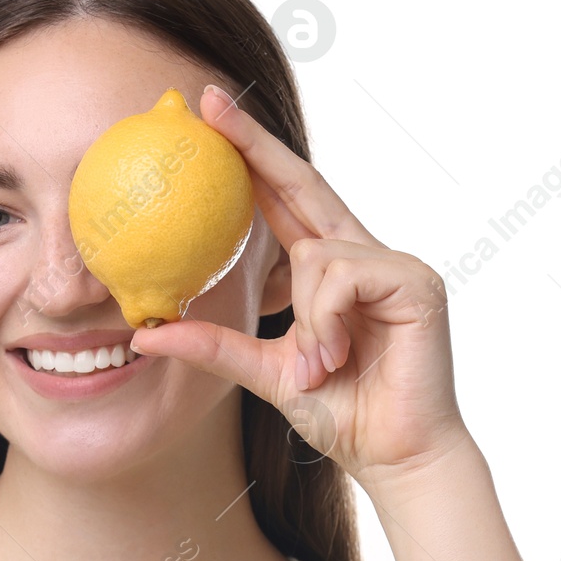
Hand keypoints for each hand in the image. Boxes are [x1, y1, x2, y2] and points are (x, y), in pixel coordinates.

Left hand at [130, 84, 470, 486]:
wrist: (396, 456)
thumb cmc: (342, 414)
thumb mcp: (264, 373)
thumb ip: (212, 347)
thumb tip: (143, 336)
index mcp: (332, 270)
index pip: (285, 200)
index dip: (251, 158)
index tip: (211, 117)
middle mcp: (364, 255)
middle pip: (304, 183)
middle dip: (255, 144)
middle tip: (209, 104)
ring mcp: (395, 264)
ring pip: (315, 252)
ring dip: (305, 318)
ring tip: (318, 367)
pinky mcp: (417, 282)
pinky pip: (343, 275)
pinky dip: (326, 319)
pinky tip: (336, 356)